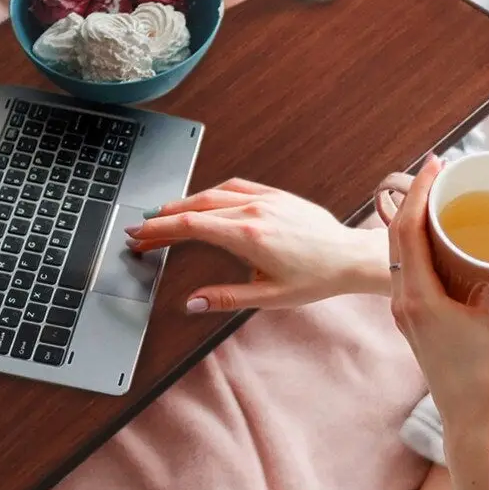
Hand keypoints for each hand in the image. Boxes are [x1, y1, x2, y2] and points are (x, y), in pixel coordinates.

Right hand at [125, 178, 388, 311]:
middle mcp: (255, 211)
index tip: (139, 236)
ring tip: (164, 215)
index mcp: (249, 236)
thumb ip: (226, 298)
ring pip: (214, 193)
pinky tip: (204, 199)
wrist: (348, 257)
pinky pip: (238, 186)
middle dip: (163, 218)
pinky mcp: (277, 195)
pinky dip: (214, 192)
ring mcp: (267, 199)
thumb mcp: (269, 297)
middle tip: (142, 229)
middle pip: (195, 208)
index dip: (159, 230)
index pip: (191, 227)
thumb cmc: (316, 278)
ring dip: (185, 202)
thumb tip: (192, 303)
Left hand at [389, 155, 488, 433]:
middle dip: (416, 197)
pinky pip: (406, 268)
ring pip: (398, 252)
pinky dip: (416, 243)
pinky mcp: (413, 317)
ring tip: (438, 195)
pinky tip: (437, 236)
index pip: (407, 230)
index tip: (436, 163)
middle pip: (397, 235)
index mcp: (419, 298)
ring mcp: (404, 310)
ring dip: (413, 219)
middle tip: (441, 171)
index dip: (419, 192)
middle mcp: (403, 300)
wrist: (467, 420)